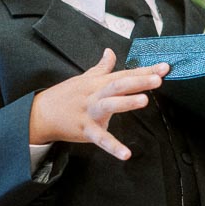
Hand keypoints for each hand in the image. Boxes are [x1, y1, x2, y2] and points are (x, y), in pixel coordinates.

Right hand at [28, 49, 167, 160]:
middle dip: (138, 81)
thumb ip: (101, 67)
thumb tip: (110, 51)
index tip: (164, 67)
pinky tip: (126, 154)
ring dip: (126, 102)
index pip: (125, 74)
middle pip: (118, 85)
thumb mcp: (84, 78)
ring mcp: (90, 112)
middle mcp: (96, 95)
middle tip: (158, 79)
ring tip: (144, 100)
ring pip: (109, 105)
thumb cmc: (66, 95)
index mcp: (98, 82)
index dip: (145, 71)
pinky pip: (100, 138)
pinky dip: (113, 147)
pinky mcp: (85, 130)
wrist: (40, 113)